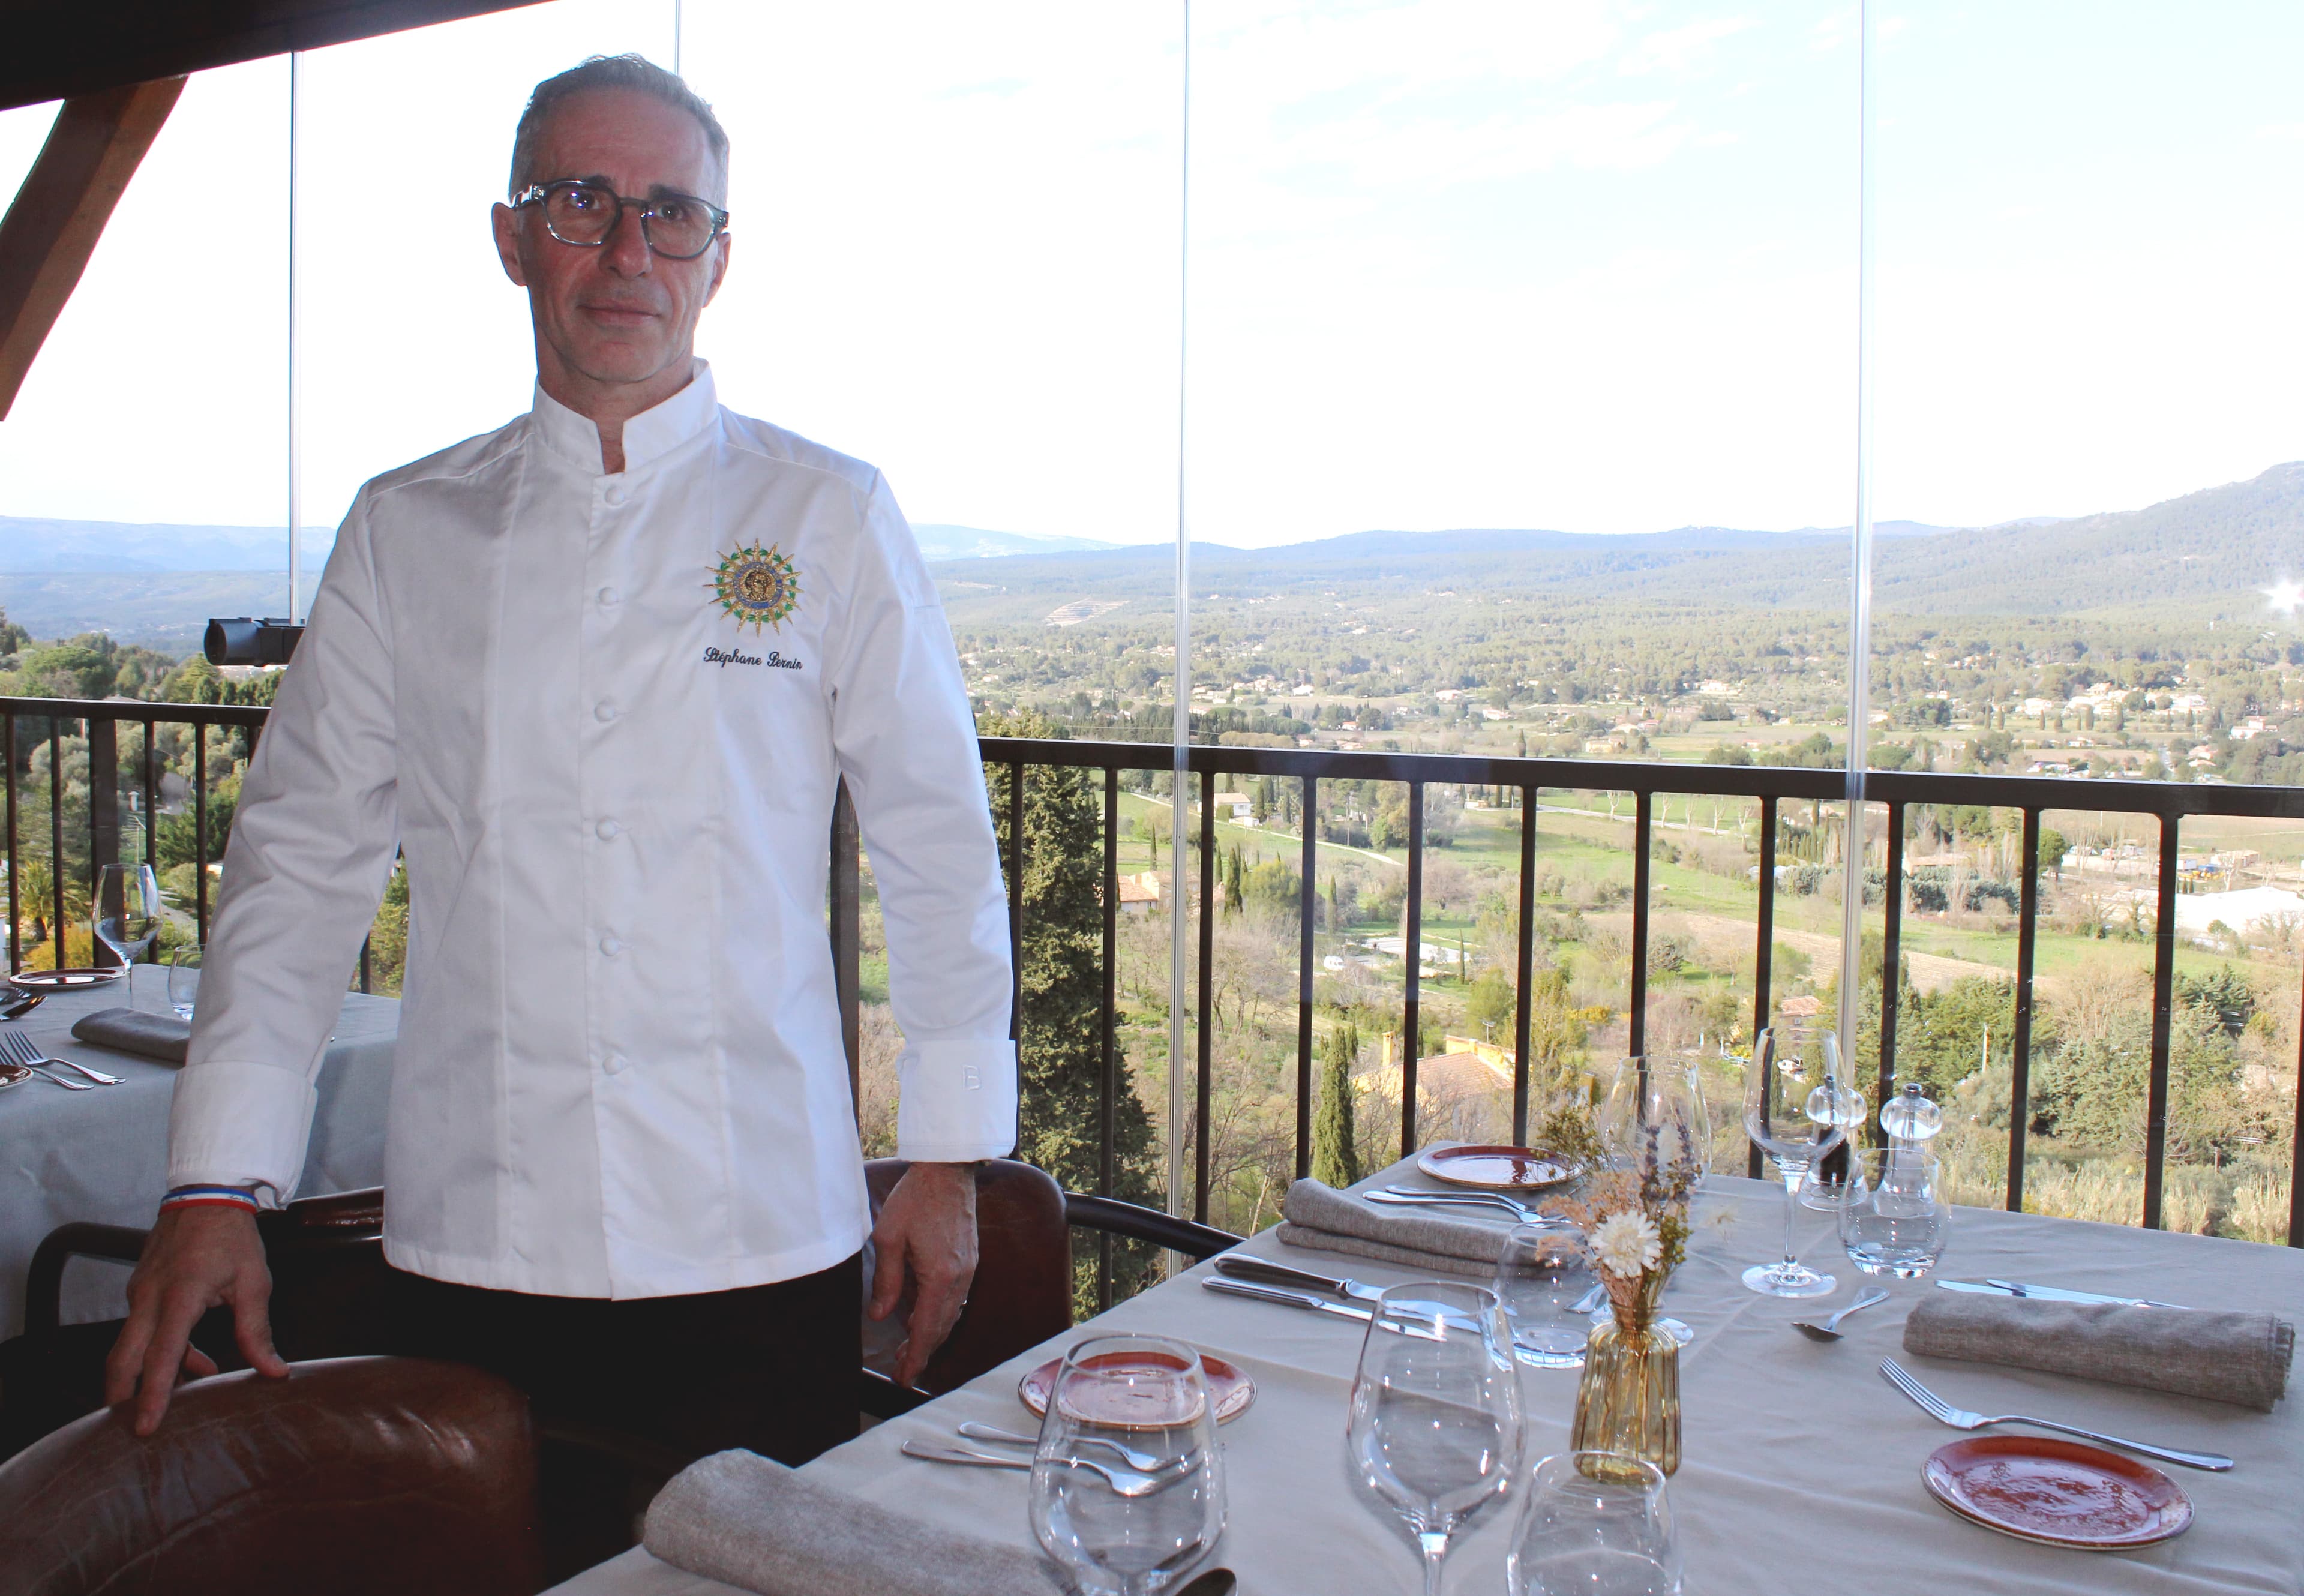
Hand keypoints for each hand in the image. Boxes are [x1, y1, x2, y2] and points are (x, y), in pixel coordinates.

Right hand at [105, 1204, 287, 1434]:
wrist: (207, 1194)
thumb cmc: (232, 1236)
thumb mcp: (254, 1282)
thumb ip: (257, 1331)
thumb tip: (273, 1371)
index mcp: (180, 1295)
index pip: (163, 1354)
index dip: (155, 1393)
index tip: (147, 1424)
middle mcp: (150, 1297)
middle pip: (124, 1359)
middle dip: (123, 1397)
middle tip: (133, 1428)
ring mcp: (140, 1292)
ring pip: (132, 1346)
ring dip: (150, 1375)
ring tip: (184, 1395)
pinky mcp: (140, 1289)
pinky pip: (142, 1329)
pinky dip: (161, 1351)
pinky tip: (196, 1361)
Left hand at [867, 1162, 979, 1387]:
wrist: (947, 1171)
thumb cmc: (915, 1199)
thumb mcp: (889, 1238)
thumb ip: (886, 1281)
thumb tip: (880, 1315)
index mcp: (940, 1276)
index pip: (926, 1329)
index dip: (915, 1357)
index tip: (904, 1378)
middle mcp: (959, 1278)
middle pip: (941, 1327)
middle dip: (922, 1352)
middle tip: (902, 1372)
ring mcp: (967, 1269)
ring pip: (950, 1314)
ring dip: (930, 1335)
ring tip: (909, 1349)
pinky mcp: (968, 1259)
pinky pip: (954, 1298)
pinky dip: (939, 1314)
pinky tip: (922, 1317)